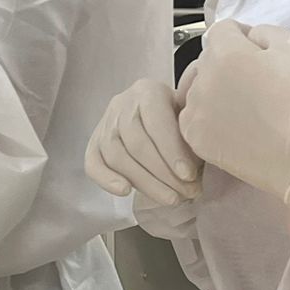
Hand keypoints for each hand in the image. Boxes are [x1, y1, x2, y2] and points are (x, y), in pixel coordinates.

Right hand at [85, 79, 201, 206]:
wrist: (156, 110)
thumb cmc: (179, 116)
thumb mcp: (189, 115)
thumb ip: (191, 133)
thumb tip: (197, 166)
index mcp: (148, 91)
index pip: (156, 122)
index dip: (172, 152)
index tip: (189, 176)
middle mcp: (122, 103)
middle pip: (136, 142)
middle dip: (162, 173)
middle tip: (185, 193)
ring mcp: (104, 123)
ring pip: (116, 156)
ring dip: (144, 182)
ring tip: (170, 199)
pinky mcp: (94, 142)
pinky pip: (92, 163)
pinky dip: (106, 180)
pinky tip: (125, 192)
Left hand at [179, 22, 289, 226]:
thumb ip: (266, 32)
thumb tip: (248, 38)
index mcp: (226, 54)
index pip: (223, 30)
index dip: (244, 38)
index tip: (262, 55)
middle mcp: (202, 80)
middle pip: (208, 59)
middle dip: (228, 63)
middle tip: (256, 83)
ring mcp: (195, 112)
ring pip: (198, 87)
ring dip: (216, 89)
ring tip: (245, 106)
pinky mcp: (195, 140)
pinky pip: (193, 115)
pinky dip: (209, 116)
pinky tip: (233, 125)